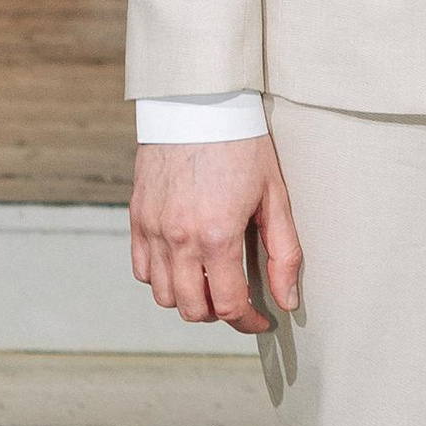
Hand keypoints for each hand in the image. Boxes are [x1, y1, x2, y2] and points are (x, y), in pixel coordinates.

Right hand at [130, 135, 302, 333]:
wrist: (199, 104)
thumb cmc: (243, 146)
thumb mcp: (275, 197)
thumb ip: (283, 253)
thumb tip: (288, 300)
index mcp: (217, 236)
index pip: (228, 306)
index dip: (248, 321)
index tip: (262, 318)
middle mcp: (179, 239)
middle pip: (192, 309)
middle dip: (219, 314)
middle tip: (239, 301)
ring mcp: (153, 229)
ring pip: (163, 296)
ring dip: (189, 299)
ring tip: (212, 283)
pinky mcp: (137, 217)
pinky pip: (142, 270)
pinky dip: (161, 278)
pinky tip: (185, 265)